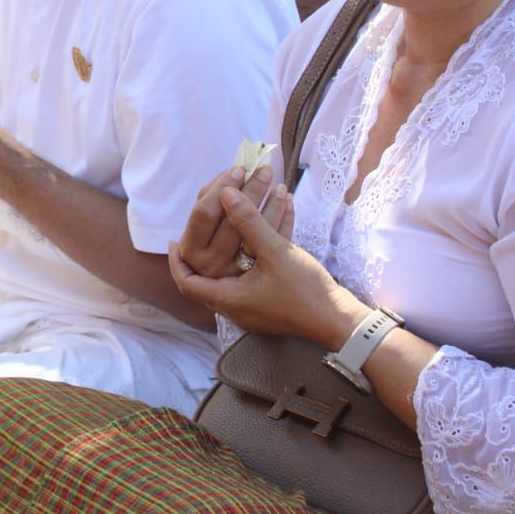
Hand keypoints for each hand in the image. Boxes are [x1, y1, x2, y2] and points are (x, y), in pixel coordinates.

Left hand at [169, 186, 367, 348]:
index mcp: (229, 299)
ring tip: (228, 225)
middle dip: (207, 245)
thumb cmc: (307, 291)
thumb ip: (249, 221)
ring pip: (231, 272)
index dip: (176, 261)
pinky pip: (248, 276)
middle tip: (201, 230)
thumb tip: (227, 193)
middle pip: (207, 274)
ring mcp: (252, 308)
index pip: (187, 283)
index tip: (172, 241)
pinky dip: (249, 255)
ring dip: (230, 246)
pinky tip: (259, 234)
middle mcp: (235, 307)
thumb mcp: (276, 252)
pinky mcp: (268, 304)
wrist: (342, 320)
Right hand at [176, 165, 285, 279]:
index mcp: (192, 249)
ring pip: (257, 234)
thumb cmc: (210, 242)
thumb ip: (211, 199)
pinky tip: (288, 202)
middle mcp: (211, 265)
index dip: (221, 187)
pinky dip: (285, 219)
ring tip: (281, 185)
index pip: (204, 213)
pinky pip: (275, 244)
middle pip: (232, 222)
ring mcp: (236, 275)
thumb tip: (236, 168)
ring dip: (272, 204)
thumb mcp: (203, 226)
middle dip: (251, 190)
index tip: (240, 169)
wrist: (231, 287)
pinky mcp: (260, 278)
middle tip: (266, 170)